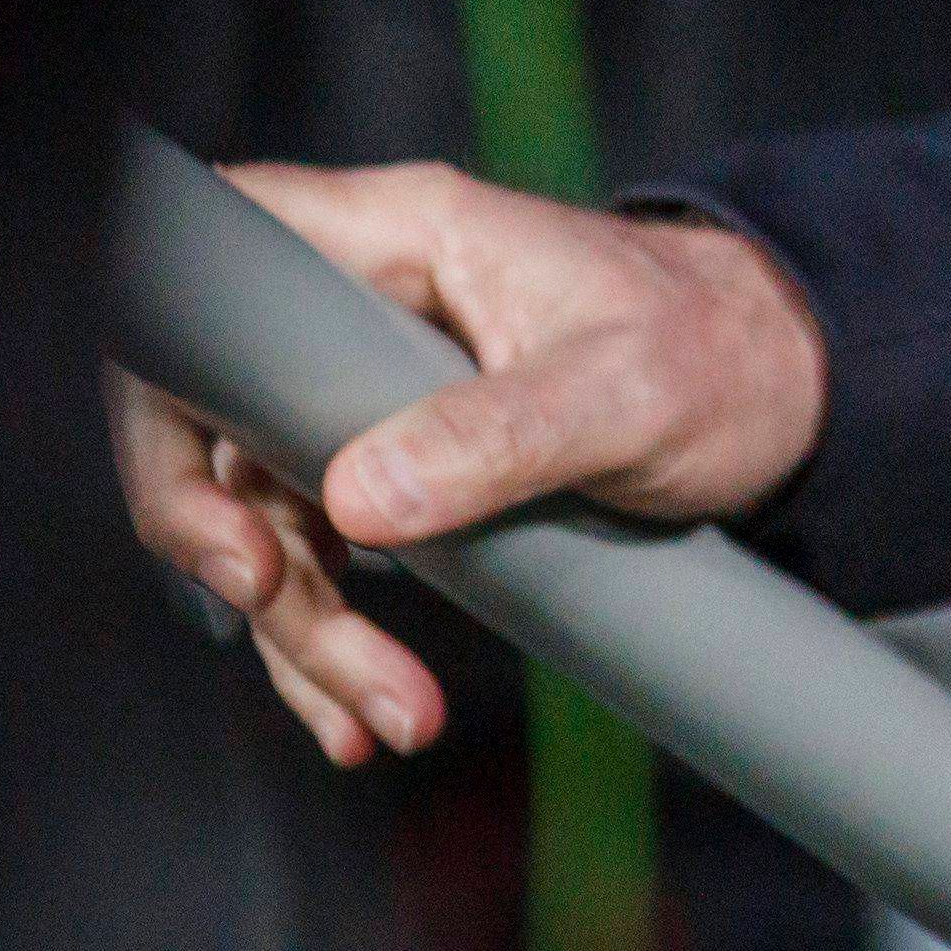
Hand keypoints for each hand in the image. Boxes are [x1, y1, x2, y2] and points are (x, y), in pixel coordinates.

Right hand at [111, 158, 829, 762]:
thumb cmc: (720, 348)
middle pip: (214, 417)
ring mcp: (365, 388)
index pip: (219, 247)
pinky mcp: (392, 460)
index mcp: (405, 237)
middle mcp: (361, 304)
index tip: (218, 500)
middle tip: (281, 608)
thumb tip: (358, 501)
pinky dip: (329, 636)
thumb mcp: (628, 389)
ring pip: (265, 510)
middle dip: (229, 540)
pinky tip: (362, 710)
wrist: (784, 390)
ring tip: (382, 713)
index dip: (165, 365)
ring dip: (300, 625)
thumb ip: (502, 432)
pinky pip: (318, 552)